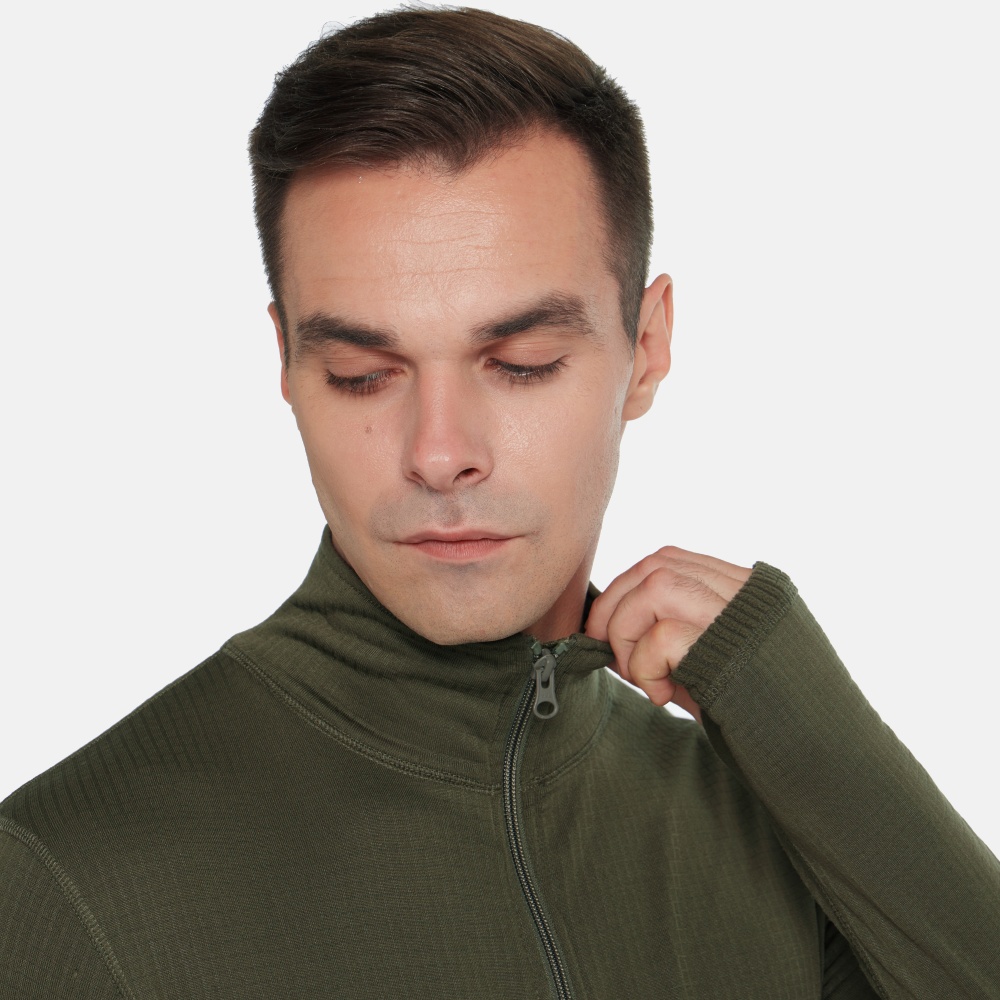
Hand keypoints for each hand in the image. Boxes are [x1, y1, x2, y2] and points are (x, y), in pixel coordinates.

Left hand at [584, 547, 751, 722]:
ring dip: (627, 634)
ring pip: (656, 588)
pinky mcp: (731, 652)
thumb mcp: (718, 660)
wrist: (817, 755)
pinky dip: (645, 667)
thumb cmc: (760, 713)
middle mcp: (746, 593)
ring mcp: (742, 619)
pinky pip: (664, 636)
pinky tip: (662, 696)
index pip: (669, 561)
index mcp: (746, 590)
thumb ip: (681, 630)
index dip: (627, 588)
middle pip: (656, 567)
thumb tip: (605, 626)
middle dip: (615, 607)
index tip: (608, 628)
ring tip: (642, 677)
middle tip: (611, 654)